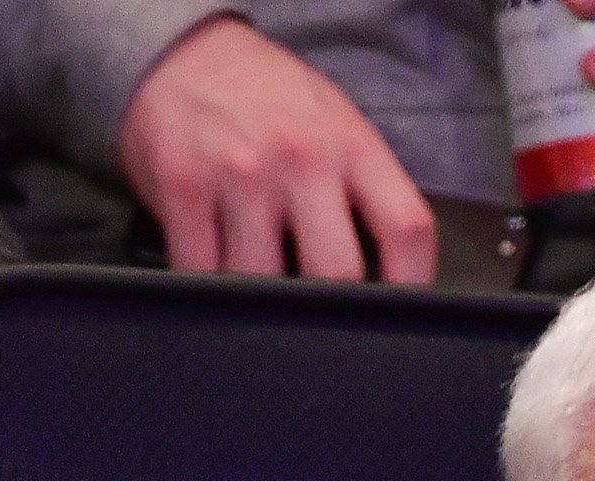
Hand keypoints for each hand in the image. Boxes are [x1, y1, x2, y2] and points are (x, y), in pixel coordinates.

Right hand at [117, 16, 434, 283]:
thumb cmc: (272, 102)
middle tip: (313, 311)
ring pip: (261, 283)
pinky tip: (214, 266)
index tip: (396, 312)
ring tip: (256, 276)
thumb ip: (364, 192)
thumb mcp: (338, 128)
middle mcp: (301, 157)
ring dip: (258, 299)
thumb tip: (386, 274)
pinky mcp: (183, 185)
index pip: (406, 229)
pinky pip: (200, 270)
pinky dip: (208, 285)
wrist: (186, 54)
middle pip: (335, 273)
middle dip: (326, 308)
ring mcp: (240, 172)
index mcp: (353, 147)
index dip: (411, 285)